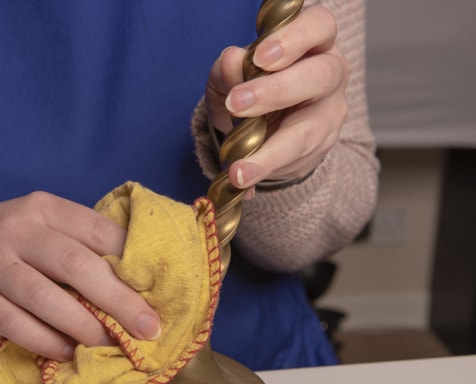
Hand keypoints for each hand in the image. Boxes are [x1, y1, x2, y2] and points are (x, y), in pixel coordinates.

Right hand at [0, 192, 160, 361]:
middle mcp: (18, 228)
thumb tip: (133, 284)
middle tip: (147, 327)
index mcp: (44, 207)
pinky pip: (14, 323)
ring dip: (85, 326)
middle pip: (77, 264)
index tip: (158, 289)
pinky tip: (68, 353)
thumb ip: (77, 245)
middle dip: (119, 299)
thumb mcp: (39, 227)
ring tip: (110, 344)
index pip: (98, 229)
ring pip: (46, 297)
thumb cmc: (4, 243)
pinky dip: (46, 341)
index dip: (132, 261)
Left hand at [206, 5, 348, 189]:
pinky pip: (295, 162)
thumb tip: (231, 60)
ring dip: (270, 152)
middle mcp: (330, 73)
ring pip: (309, 130)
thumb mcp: (231, 75)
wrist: (264, 127)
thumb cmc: (251, 86)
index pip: (318, 26)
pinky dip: (265, 172)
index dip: (292, 39)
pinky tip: (242, 182)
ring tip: (238, 169)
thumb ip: (228, 68)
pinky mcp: (320, 148)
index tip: (259, 57)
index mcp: (313, 41)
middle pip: (320, 75)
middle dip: (277, 91)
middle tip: (238, 104)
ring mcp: (330, 113)